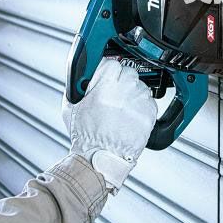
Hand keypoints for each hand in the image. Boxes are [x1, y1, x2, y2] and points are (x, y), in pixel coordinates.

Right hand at [62, 58, 156, 193]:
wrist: (100, 159)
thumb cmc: (85, 136)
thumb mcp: (71, 106)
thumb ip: (78, 85)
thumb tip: (84, 72)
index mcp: (104, 87)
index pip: (113, 63)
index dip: (110, 71)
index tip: (108, 77)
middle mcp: (123, 91)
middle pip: (130, 72)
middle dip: (123, 81)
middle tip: (116, 94)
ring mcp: (138, 102)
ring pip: (142, 86)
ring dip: (134, 93)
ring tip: (123, 108)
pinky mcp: (149, 114)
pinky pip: (150, 101)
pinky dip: (143, 106)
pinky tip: (131, 116)